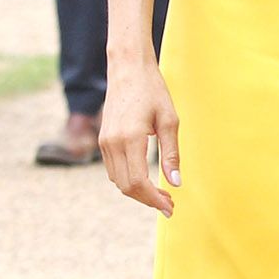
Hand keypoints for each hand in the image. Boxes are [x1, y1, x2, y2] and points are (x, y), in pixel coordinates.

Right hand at [99, 59, 178, 216]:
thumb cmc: (153, 92)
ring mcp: (104, 142)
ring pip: (118, 180)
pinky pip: (113, 169)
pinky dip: (128, 180)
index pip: (138, 182)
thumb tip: (175, 183)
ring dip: (138, 192)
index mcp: (130, 139)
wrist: (128, 71)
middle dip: (147, 199)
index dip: (153, 199)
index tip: (170, 207)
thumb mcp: (169, 121)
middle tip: (170, 204)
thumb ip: (171, 153)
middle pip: (126, 186)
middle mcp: (112, 143)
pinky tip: (146, 180)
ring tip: (162, 194)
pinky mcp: (103, 140)